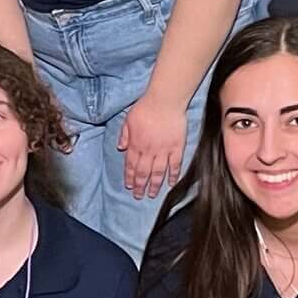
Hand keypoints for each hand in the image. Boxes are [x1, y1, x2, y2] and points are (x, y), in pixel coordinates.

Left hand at [118, 86, 189, 201]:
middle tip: (138, 196)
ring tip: (152, 195)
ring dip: (154, 185)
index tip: (129, 186)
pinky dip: (173, 176)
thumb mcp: (128, 120)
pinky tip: (171, 184)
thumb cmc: (145, 107)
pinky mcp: (177, 148)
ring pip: (158, 173)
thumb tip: (120, 148)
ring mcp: (163, 150)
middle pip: (143, 172)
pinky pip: (175, 165)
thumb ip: (124, 135)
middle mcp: (148, 151)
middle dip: (140, 186)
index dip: (130, 177)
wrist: (165, 101)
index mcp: (135, 144)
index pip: (131, 165)